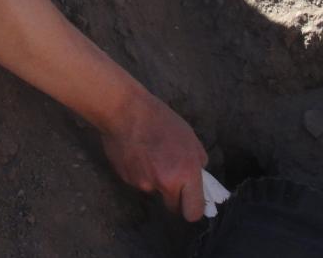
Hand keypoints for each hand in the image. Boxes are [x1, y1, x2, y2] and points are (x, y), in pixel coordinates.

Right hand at [100, 91, 208, 221]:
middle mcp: (165, 183)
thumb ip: (197, 161)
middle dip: (174, 196)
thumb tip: (197, 177)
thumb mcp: (189, 136)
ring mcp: (144, 183)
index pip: (193, 212)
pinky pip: (138, 181)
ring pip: (154, 191)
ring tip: (149, 154)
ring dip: (155, 180)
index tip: (190, 201)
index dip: (193, 208)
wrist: (124, 111)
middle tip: (170, 176)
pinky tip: (137, 153)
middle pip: (173, 207)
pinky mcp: (127, 179)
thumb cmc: (160, 120)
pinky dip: (139, 172)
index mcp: (186, 173)